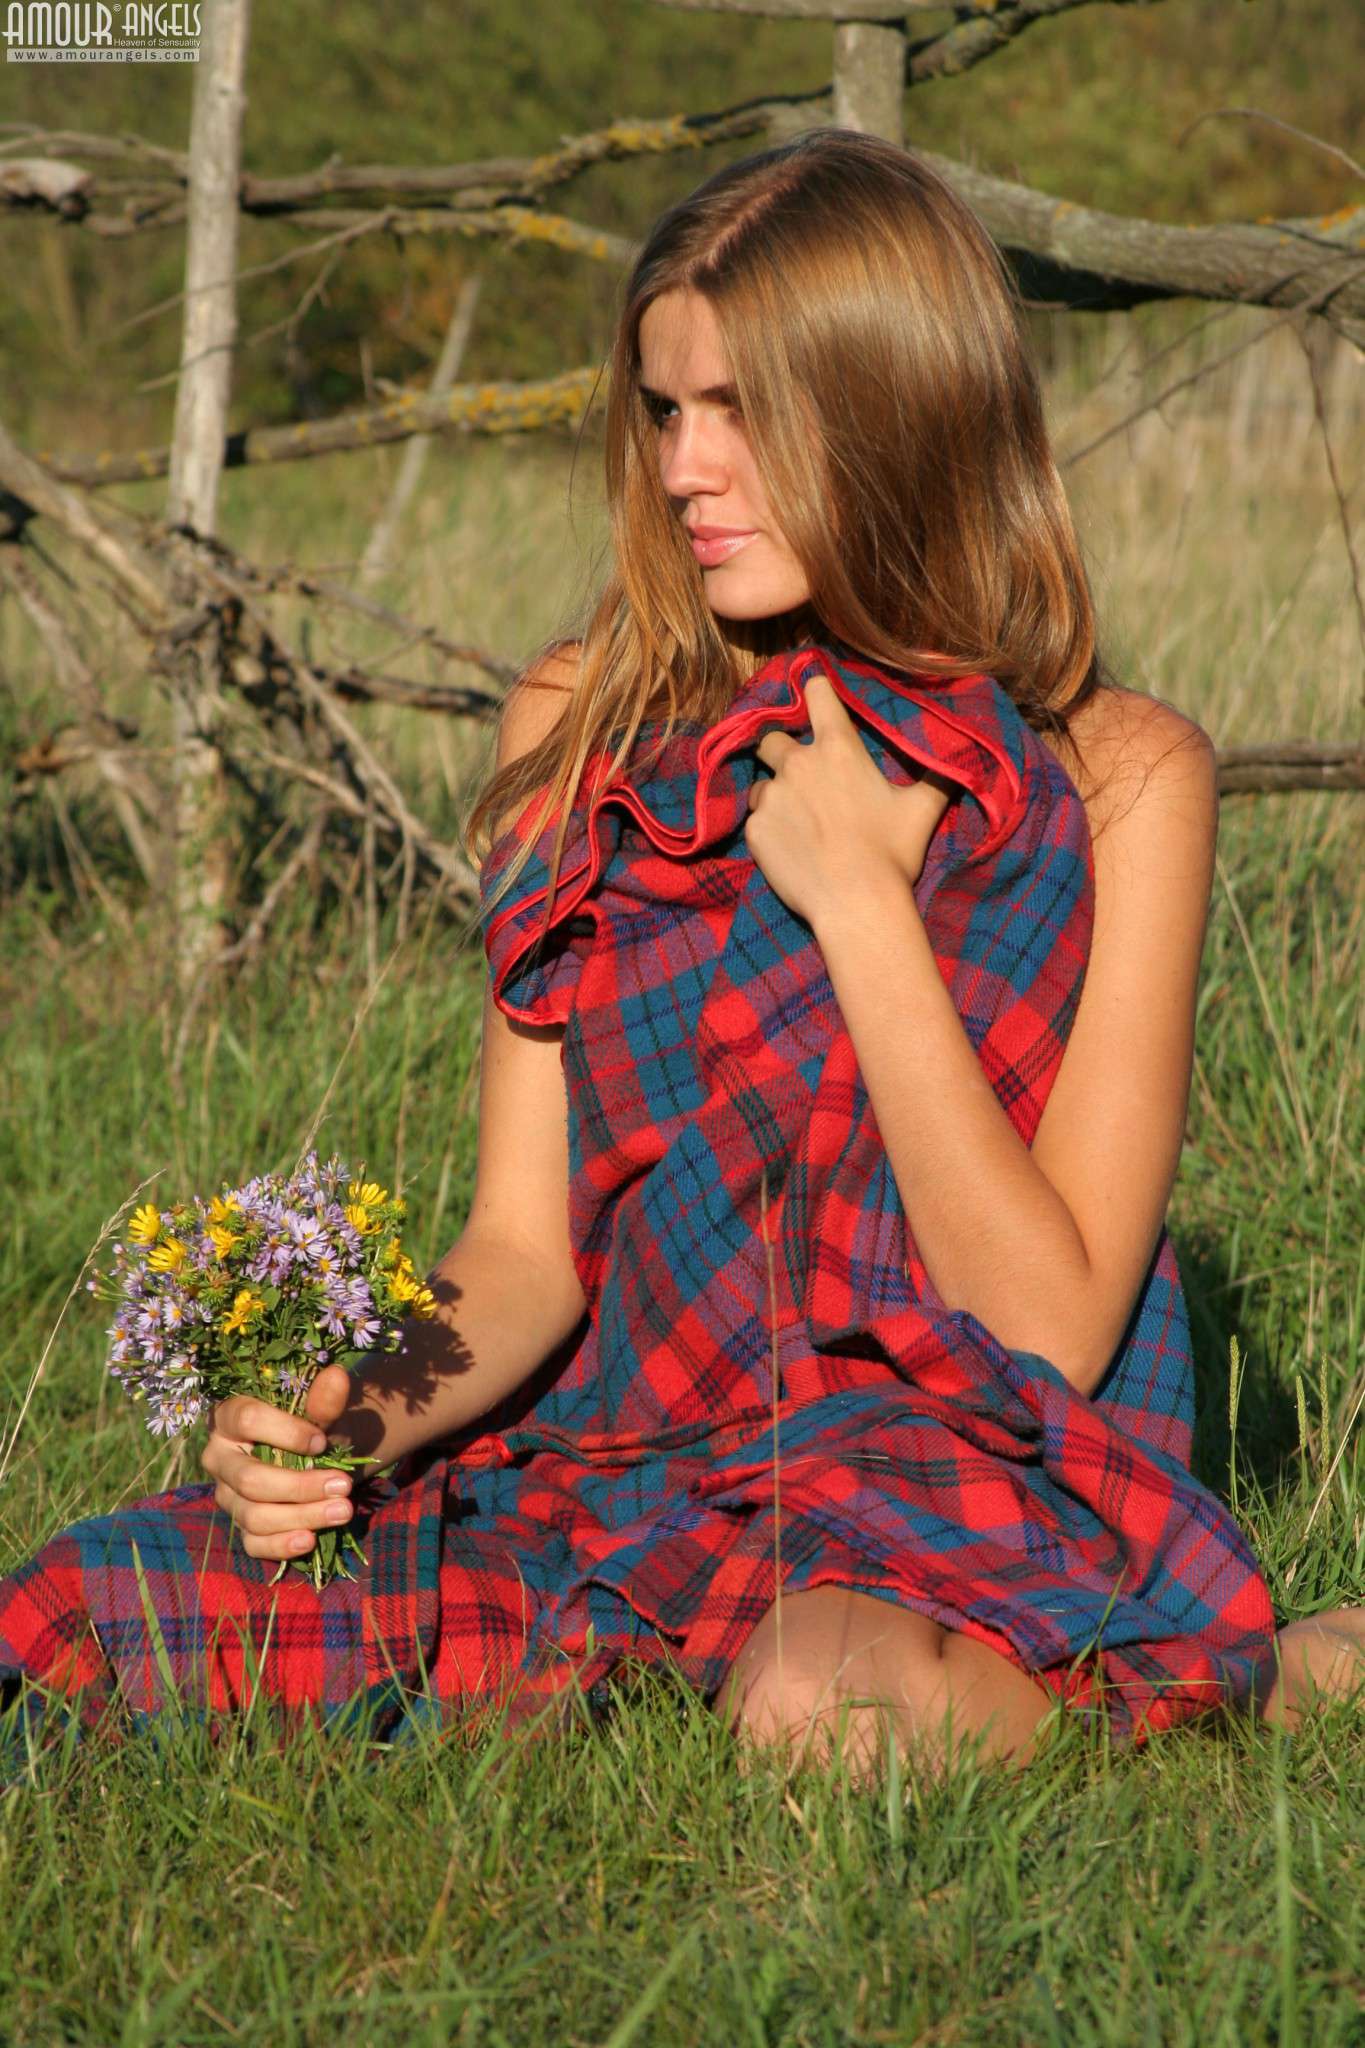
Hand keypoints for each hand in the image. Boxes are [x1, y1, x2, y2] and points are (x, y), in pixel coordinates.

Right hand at [202, 1365, 354, 1563]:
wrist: (321, 1457)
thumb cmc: (313, 1428)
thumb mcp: (321, 1413)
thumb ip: (325, 1400)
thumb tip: (337, 1376)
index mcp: (230, 1418)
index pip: (246, 1421)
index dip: (286, 1432)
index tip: (323, 1442)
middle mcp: (220, 1459)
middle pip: (250, 1479)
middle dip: (300, 1486)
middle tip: (344, 1485)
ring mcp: (228, 1496)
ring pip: (254, 1515)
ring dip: (302, 1516)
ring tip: (343, 1510)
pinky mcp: (242, 1527)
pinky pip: (253, 1543)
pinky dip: (281, 1545)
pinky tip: (310, 1539)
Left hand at [745, 671, 952, 931]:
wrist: (856, 904)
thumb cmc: (891, 854)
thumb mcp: (923, 810)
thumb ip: (936, 778)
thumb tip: (959, 762)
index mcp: (838, 749)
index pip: (817, 693)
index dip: (815, 690)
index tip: (815, 695)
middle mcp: (798, 765)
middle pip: (771, 738)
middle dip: (780, 749)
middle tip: (801, 776)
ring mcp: (772, 797)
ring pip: (762, 784)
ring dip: (775, 794)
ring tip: (797, 820)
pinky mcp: (755, 830)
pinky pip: (755, 820)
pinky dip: (769, 829)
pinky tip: (790, 848)